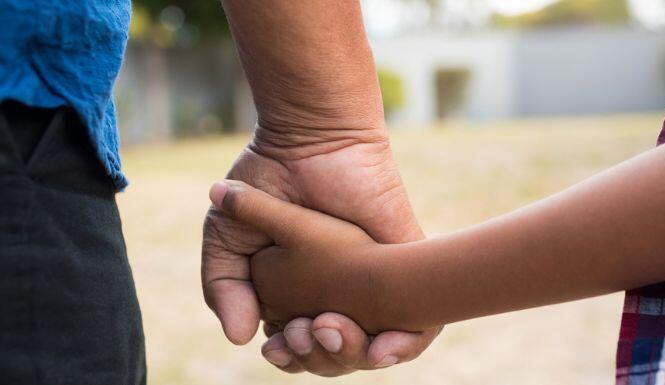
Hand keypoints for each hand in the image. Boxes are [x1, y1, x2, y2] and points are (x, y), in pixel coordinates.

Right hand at [201, 134, 440, 375]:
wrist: (309, 140)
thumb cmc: (266, 181)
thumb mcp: (227, 237)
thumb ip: (224, 287)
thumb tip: (238, 339)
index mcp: (297, 292)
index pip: (299, 348)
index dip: (289, 356)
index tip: (276, 347)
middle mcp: (337, 293)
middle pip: (335, 355)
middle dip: (319, 359)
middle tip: (302, 335)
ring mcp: (372, 282)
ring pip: (372, 348)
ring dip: (351, 356)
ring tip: (326, 330)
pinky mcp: (404, 264)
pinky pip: (419, 326)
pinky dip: (404, 348)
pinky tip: (381, 351)